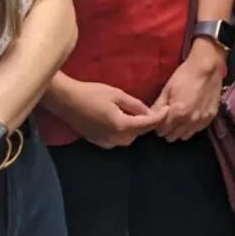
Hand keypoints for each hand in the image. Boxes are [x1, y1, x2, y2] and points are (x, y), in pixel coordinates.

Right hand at [45, 78, 162, 149]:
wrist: (66, 101)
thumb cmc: (92, 93)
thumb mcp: (117, 94)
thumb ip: (135, 105)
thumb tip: (148, 112)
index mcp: (121, 125)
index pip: (147, 125)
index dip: (159, 118)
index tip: (169, 110)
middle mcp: (115, 138)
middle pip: (138, 134)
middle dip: (146, 124)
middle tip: (152, 110)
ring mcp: (105, 142)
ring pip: (128, 139)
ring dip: (135, 129)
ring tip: (136, 115)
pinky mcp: (97, 142)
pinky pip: (116, 140)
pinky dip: (123, 132)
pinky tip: (121, 121)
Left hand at [150, 39, 225, 140]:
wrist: (207, 68)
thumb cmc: (185, 75)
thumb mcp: (167, 89)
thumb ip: (158, 106)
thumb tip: (150, 116)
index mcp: (177, 113)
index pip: (162, 131)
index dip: (159, 125)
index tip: (160, 118)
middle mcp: (189, 121)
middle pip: (173, 137)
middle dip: (168, 129)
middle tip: (169, 118)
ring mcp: (201, 121)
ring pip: (185, 136)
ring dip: (180, 130)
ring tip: (180, 118)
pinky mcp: (211, 118)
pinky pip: (197, 130)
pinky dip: (192, 126)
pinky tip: (191, 116)